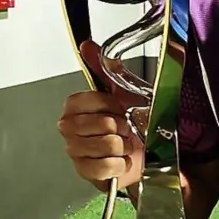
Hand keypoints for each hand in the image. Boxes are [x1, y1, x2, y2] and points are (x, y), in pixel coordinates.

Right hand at [57, 40, 147, 190]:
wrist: (147, 151)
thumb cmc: (133, 121)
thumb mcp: (123, 88)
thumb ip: (103, 66)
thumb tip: (86, 45)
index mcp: (75, 108)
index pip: (82, 101)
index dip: (107, 104)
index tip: (118, 106)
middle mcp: (70, 129)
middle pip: (96, 124)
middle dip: (119, 125)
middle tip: (125, 127)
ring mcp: (76, 152)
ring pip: (103, 145)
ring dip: (122, 145)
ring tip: (124, 143)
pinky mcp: (85, 173)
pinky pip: (104, 166)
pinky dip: (120, 164)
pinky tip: (122, 160)